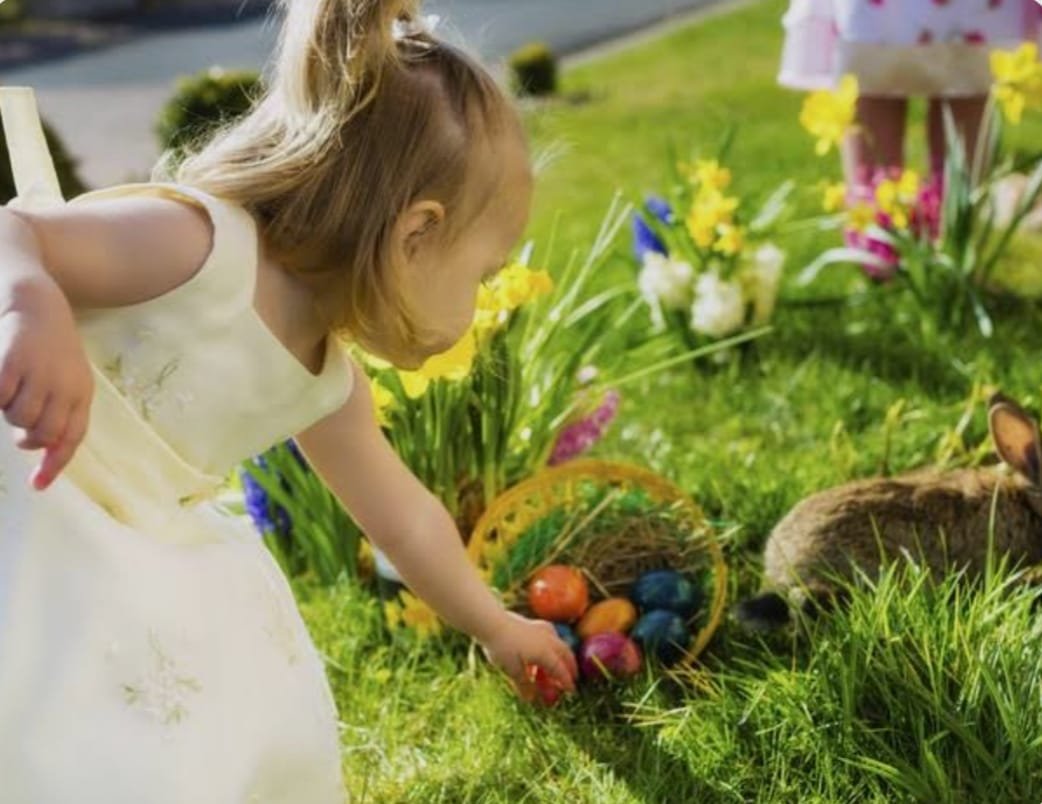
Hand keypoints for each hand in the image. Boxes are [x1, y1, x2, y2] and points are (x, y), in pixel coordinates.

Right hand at [0, 281, 92, 489]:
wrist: (35, 302)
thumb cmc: (48, 348)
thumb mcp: (64, 380)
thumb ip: (57, 413)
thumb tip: (36, 451)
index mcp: (81, 392)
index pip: (71, 437)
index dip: (54, 464)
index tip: (37, 485)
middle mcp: (66, 384)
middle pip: (42, 434)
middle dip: (25, 436)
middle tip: (17, 425)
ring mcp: (40, 373)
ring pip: (18, 417)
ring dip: (9, 412)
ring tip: (12, 389)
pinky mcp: (13, 361)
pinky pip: (0, 397)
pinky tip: (2, 381)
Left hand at [481, 611, 578, 701]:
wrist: (492, 622)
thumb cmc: (502, 647)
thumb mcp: (512, 670)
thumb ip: (523, 684)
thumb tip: (530, 699)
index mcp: (545, 653)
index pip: (561, 669)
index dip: (567, 681)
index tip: (572, 691)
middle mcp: (548, 640)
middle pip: (565, 653)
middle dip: (571, 666)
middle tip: (573, 676)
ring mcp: (541, 629)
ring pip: (559, 642)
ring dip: (563, 654)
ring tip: (561, 662)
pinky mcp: (533, 623)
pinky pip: (550, 635)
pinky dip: (553, 644)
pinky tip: (547, 645)